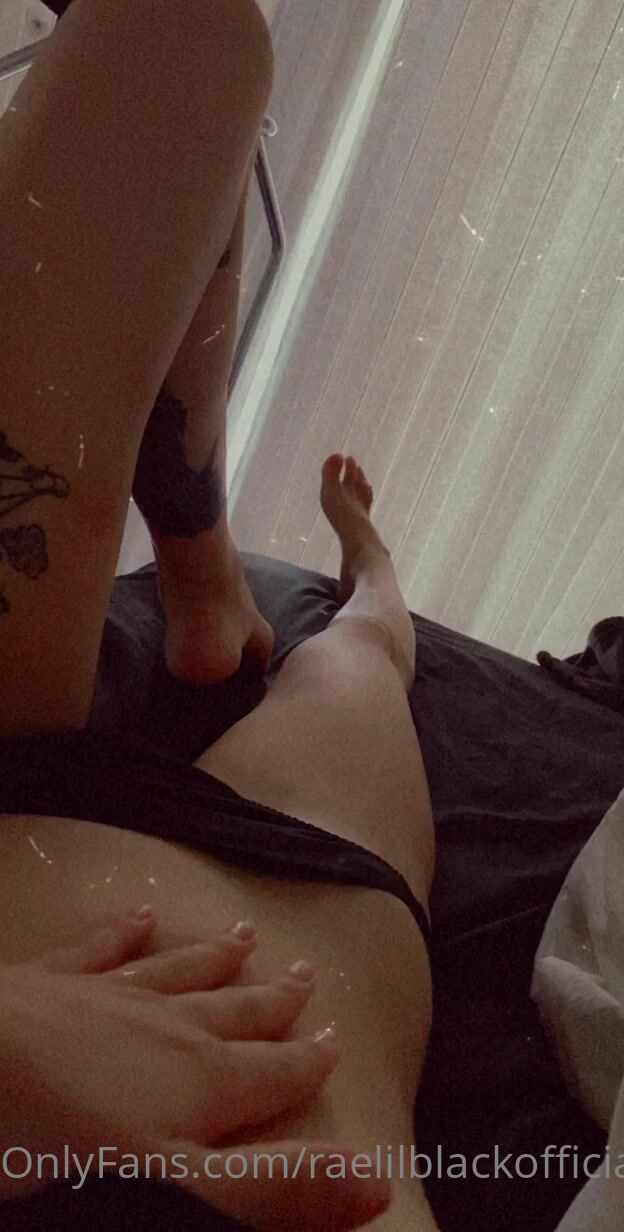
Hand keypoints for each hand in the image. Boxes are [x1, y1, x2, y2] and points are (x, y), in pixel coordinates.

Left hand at [0, 908, 389, 1230]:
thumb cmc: (71, 1146)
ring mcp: (109, 995)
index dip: (310, 1061)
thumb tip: (379, 1181)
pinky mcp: (52, 980)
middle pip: (233, 1014)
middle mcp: (169, 1028)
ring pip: (178, 974)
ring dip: (213, 960)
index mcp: (203, 1083)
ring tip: (244, 936)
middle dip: (272, 1000)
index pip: (276, 1071)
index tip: (337, 1038)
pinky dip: (125, 932)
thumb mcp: (183, 1185)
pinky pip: (102, 948)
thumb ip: (275, 1186)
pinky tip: (141, 914)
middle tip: (306, 973)